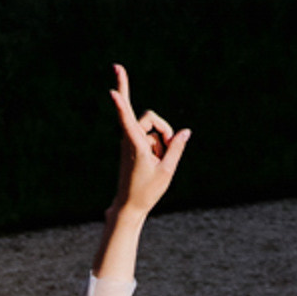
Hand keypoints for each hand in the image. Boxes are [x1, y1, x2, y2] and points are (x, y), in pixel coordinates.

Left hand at [107, 63, 189, 220]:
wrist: (130, 204)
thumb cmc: (147, 190)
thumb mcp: (167, 170)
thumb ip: (176, 148)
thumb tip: (185, 131)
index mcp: (135, 146)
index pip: (127, 120)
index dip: (121, 103)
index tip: (110, 91)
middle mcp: (129, 140)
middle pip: (150, 117)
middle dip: (162, 127)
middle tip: (166, 151)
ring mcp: (130, 141)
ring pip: (152, 129)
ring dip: (160, 142)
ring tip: (158, 163)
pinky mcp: (132, 144)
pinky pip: (150, 137)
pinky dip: (157, 147)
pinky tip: (156, 162)